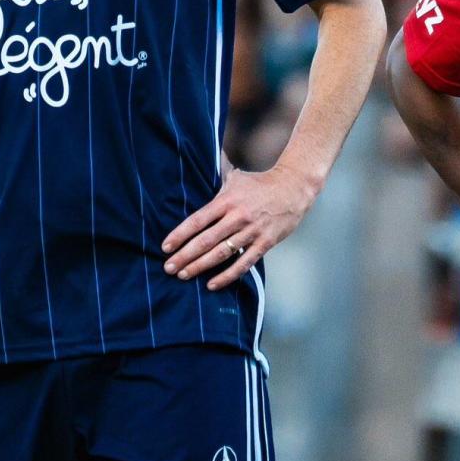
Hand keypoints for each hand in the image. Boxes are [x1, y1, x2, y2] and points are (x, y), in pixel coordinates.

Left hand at [161, 166, 316, 291]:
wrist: (294, 187)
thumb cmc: (261, 183)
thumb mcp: (237, 179)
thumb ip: (217, 186)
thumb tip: (196, 176)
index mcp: (228, 200)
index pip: (198, 220)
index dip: (180, 234)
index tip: (166, 247)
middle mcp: (238, 216)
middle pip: (206, 240)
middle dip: (185, 255)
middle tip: (168, 267)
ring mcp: (252, 231)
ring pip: (221, 253)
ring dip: (200, 266)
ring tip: (183, 275)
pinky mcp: (265, 243)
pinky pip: (243, 263)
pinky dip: (227, 276)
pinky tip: (212, 284)